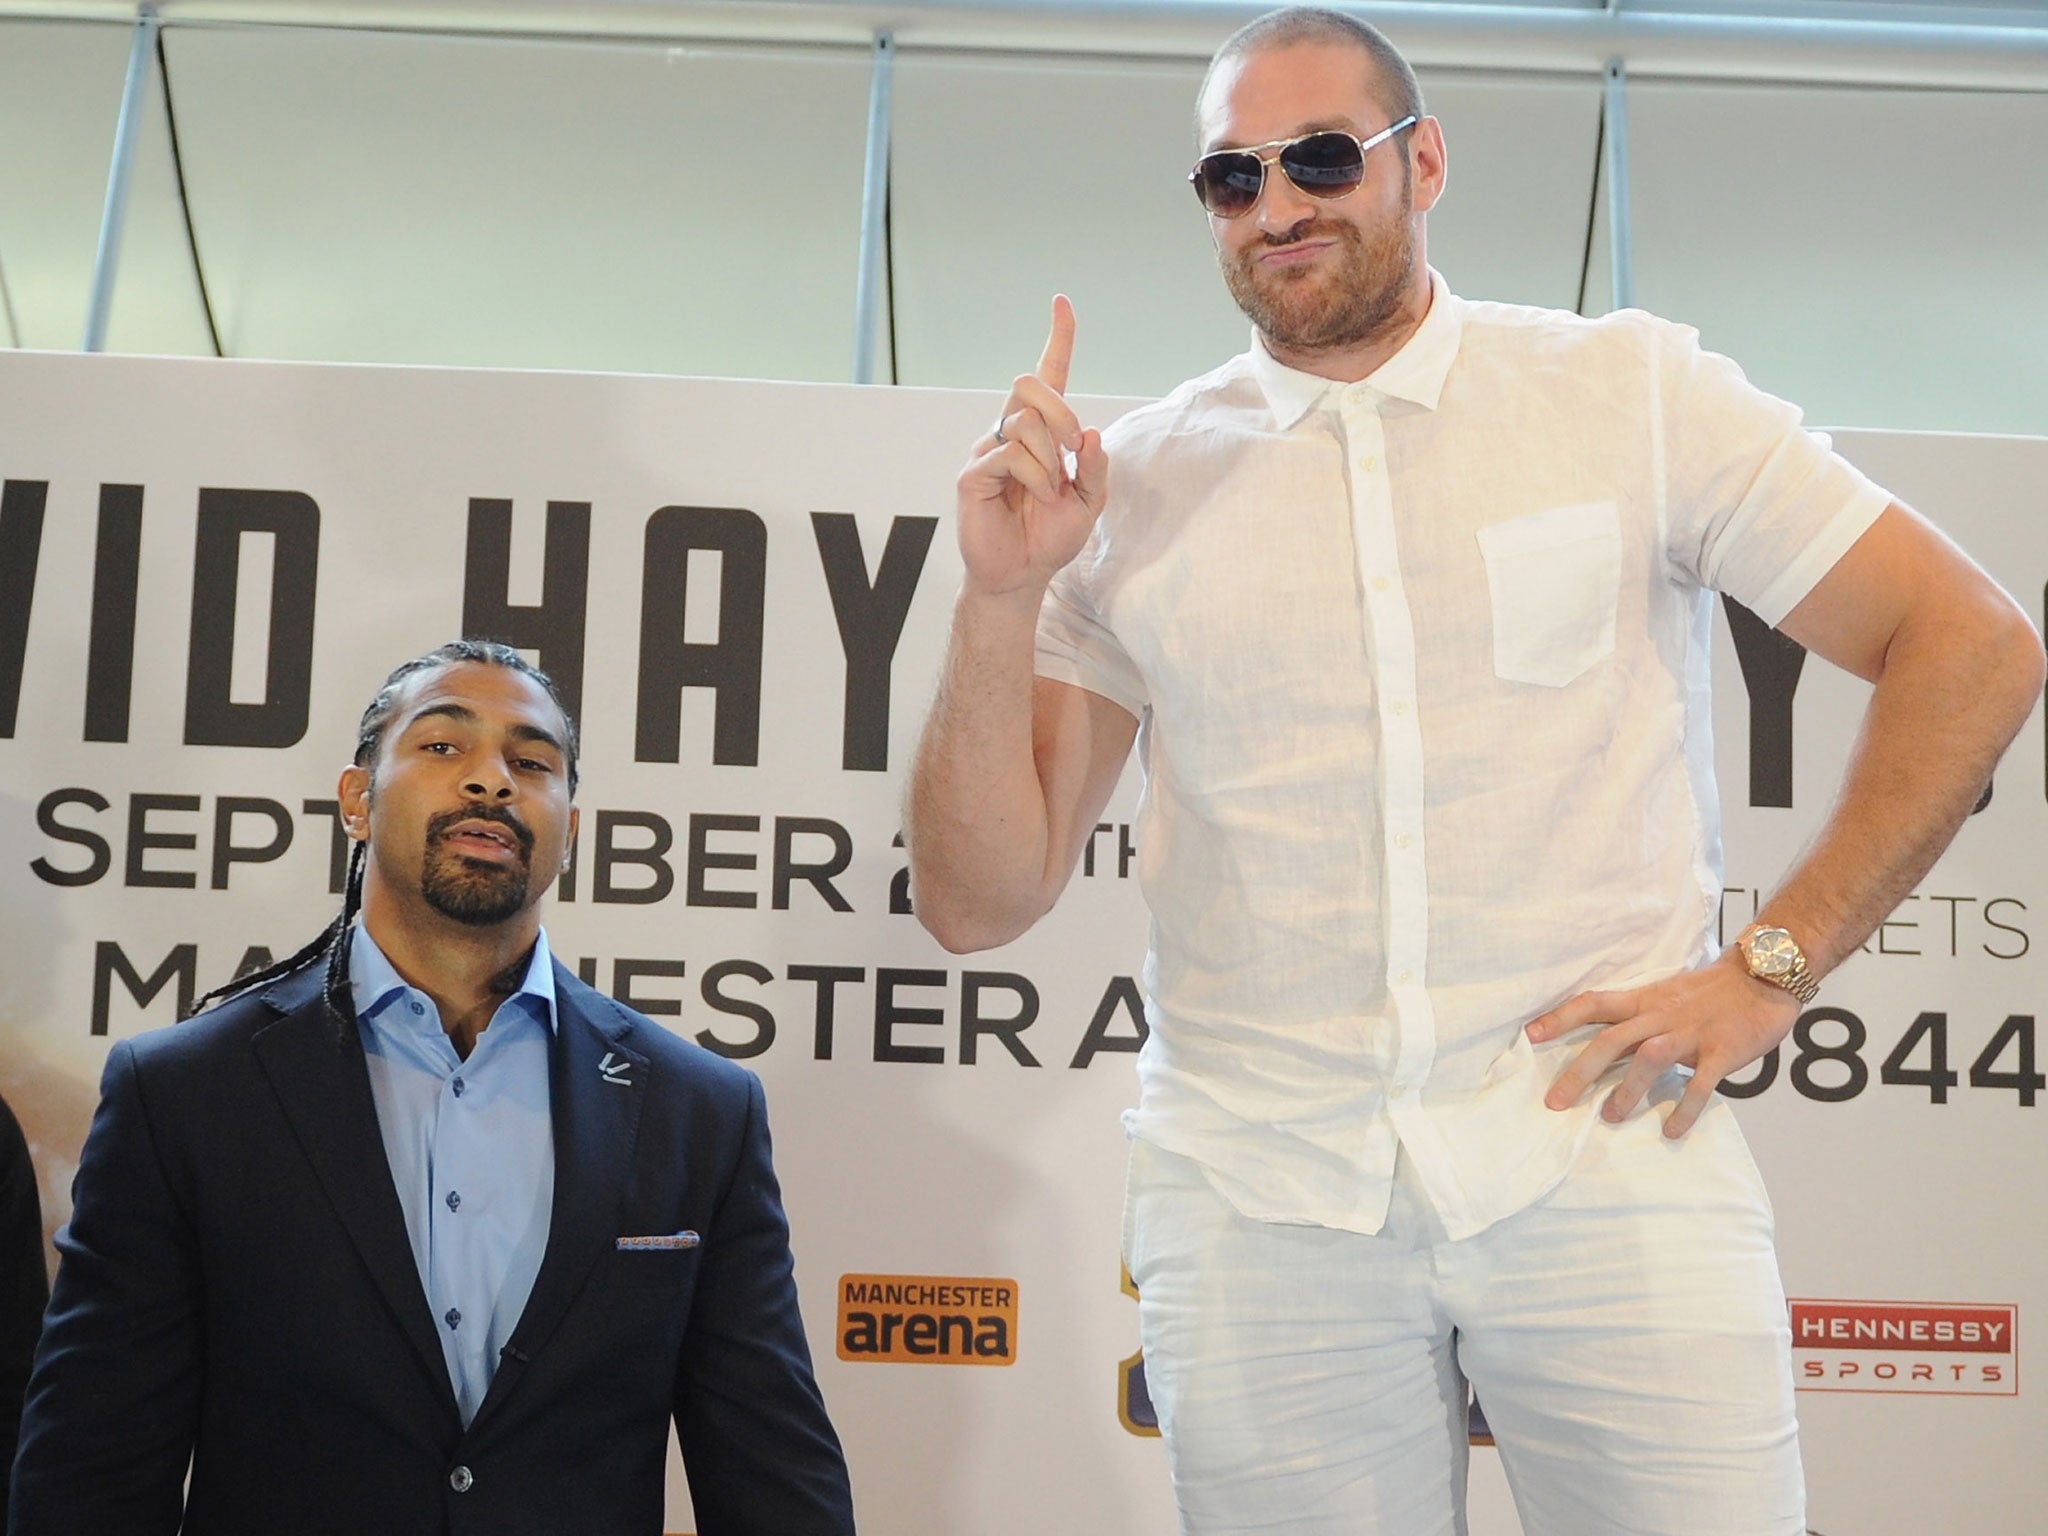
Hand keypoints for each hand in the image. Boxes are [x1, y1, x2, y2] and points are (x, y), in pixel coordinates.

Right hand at [955, 295, 1110, 599]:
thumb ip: (1095, 467)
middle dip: (1061, 411)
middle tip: (1073, 449)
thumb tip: (1091, 433)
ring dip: (1050, 461)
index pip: (1048, 376)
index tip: (1062, 303)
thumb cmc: (1050, 536)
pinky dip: (1035, 477)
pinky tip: (1036, 499)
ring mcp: (988, 451)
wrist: (1021, 575)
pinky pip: (1009, 455)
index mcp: (1041, 432)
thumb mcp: (1089, 502)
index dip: (1058, 339)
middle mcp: (1010, 432)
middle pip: (1030, 384)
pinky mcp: (973, 474)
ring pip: (1025, 423)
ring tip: (1048, 493)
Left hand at [1526, 951, 1800, 1137]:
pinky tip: (1671, 1130)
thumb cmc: (1708, 992)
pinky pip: (1701, 1083)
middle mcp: (1660, 1015)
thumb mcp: (1664, 997)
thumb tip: (1600, 1050)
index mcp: (1643, 1000)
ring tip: (1610, 1117)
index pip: (1592, 1004)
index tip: (1529, 1036)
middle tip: (1555, 1103)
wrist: (1762, 978)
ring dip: (1627, 1089)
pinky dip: (1685, 1108)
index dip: (1560, 1017)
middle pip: (1611, 1039)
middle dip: (1580, 1071)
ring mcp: (1690, 1032)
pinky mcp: (1723, 1050)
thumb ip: (1635, 1020)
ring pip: (1649, 1058)